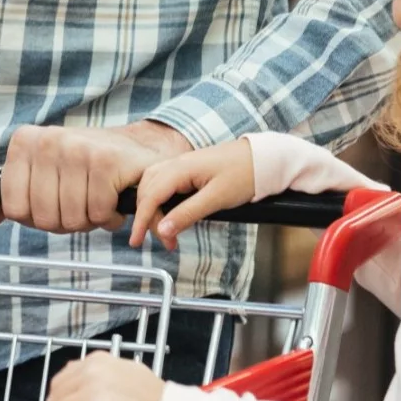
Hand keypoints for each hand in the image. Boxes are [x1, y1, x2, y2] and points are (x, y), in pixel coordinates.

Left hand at [0, 120, 192, 234]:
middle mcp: (47, 139)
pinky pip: (98, 213)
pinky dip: (109, 215)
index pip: (14, 208)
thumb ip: (3, 203)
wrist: (137, 151)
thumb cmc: (84, 170)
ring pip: (70, 218)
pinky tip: (114, 195)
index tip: (54, 198)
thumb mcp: (39, 180)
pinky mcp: (106, 162)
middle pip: (42, 218)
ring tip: (98, 196)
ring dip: (89, 218)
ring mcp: (76, 148)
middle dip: (66, 219)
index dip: (36, 215)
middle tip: (81, 199)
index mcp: (24, 142)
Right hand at [129, 138, 254, 250]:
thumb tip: (163, 230)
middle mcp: (177, 163)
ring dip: (154, 209)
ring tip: (165, 231)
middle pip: (148, 191)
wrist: (264, 159)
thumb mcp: (216, 199)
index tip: (136, 241)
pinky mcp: (189, 169)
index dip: (142, 220)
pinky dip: (161, 200)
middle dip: (149, 218)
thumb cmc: (245, 174)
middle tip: (164, 241)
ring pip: (153, 186)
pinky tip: (170, 214)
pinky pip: (165, 183)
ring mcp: (182, 164)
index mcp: (181, 168)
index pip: (150, 196)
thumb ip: (187, 214)